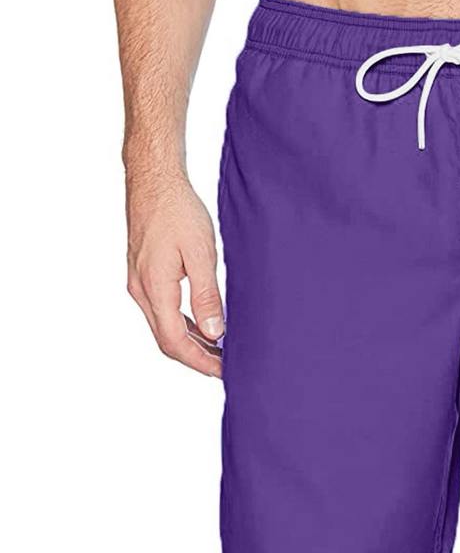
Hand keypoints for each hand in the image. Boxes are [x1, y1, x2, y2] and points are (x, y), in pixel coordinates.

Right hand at [125, 162, 223, 376]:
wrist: (154, 181)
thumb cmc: (177, 211)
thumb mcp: (200, 253)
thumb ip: (207, 295)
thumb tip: (215, 333)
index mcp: (154, 289)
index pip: (175, 342)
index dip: (200, 361)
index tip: (224, 371)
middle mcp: (141, 291)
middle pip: (167, 340)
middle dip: (196, 358)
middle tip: (226, 368)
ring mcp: (140, 283)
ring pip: (164, 326)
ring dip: (191, 342)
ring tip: (220, 351)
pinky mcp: (144, 274)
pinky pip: (162, 310)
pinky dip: (183, 324)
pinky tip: (205, 325)